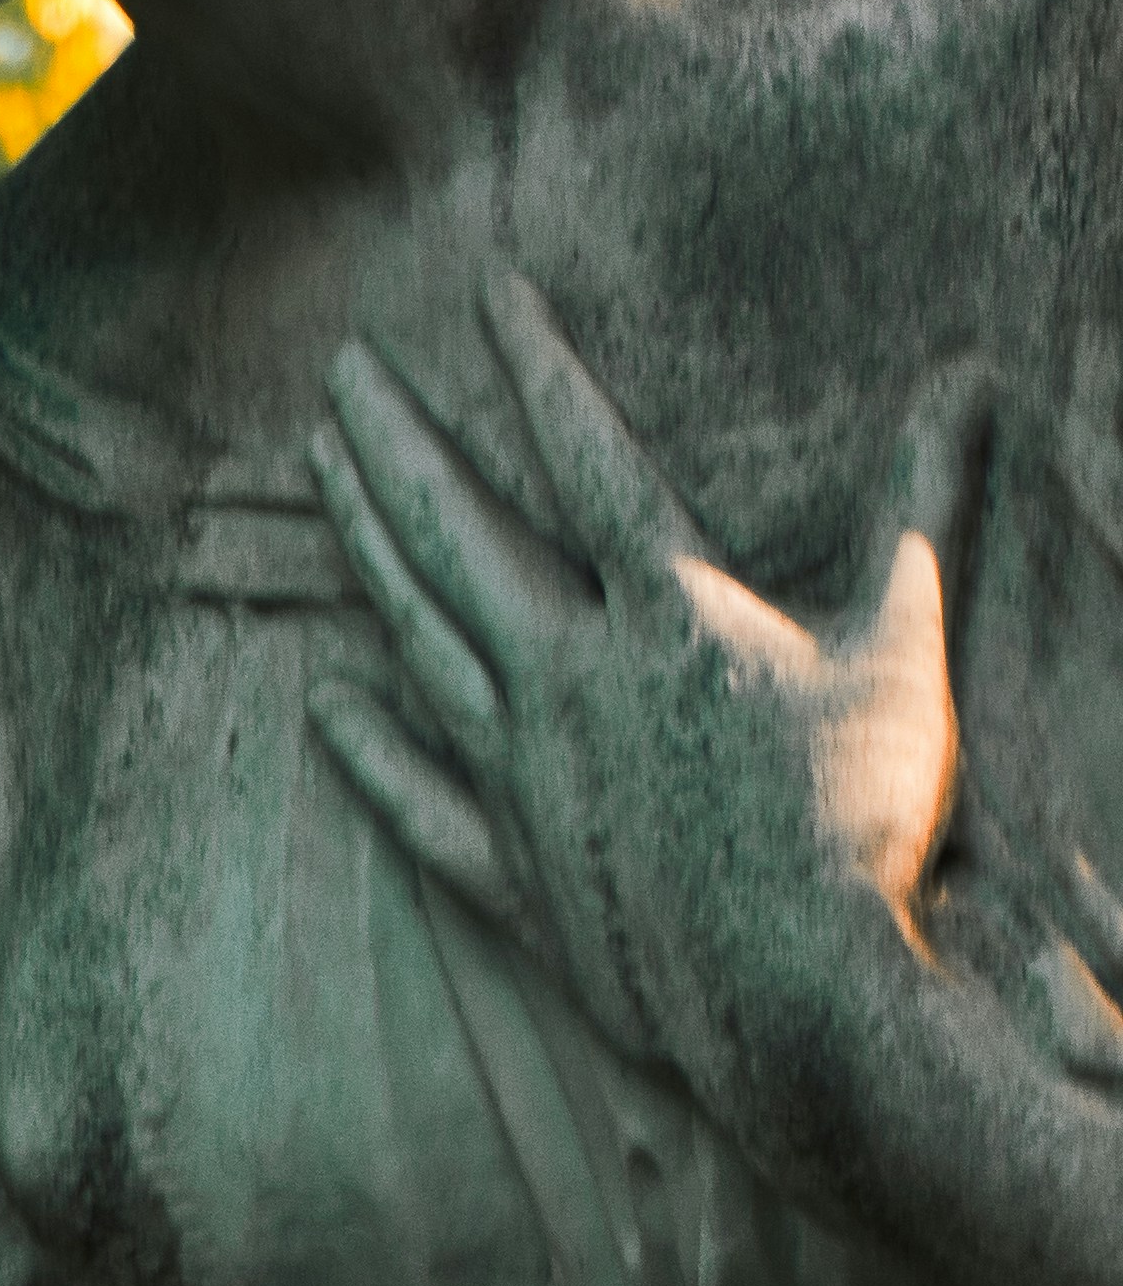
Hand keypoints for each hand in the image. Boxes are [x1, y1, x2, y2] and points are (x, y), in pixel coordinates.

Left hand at [305, 270, 984, 1157]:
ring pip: (420, 640)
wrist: (802, 997)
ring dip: (366, 552)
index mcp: (665, 612)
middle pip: (457, 536)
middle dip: (396, 444)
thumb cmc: (864, 820)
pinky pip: (420, 799)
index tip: (482, 288)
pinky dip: (369, 749)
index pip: (583, 455)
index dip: (534, 363)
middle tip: (339, 372)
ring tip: (320, 475)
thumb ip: (919, 505)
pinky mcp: (515, 871)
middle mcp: (569, 680)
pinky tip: (323, 702)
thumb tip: (965, 379)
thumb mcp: (904, 645)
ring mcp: (526, 778)